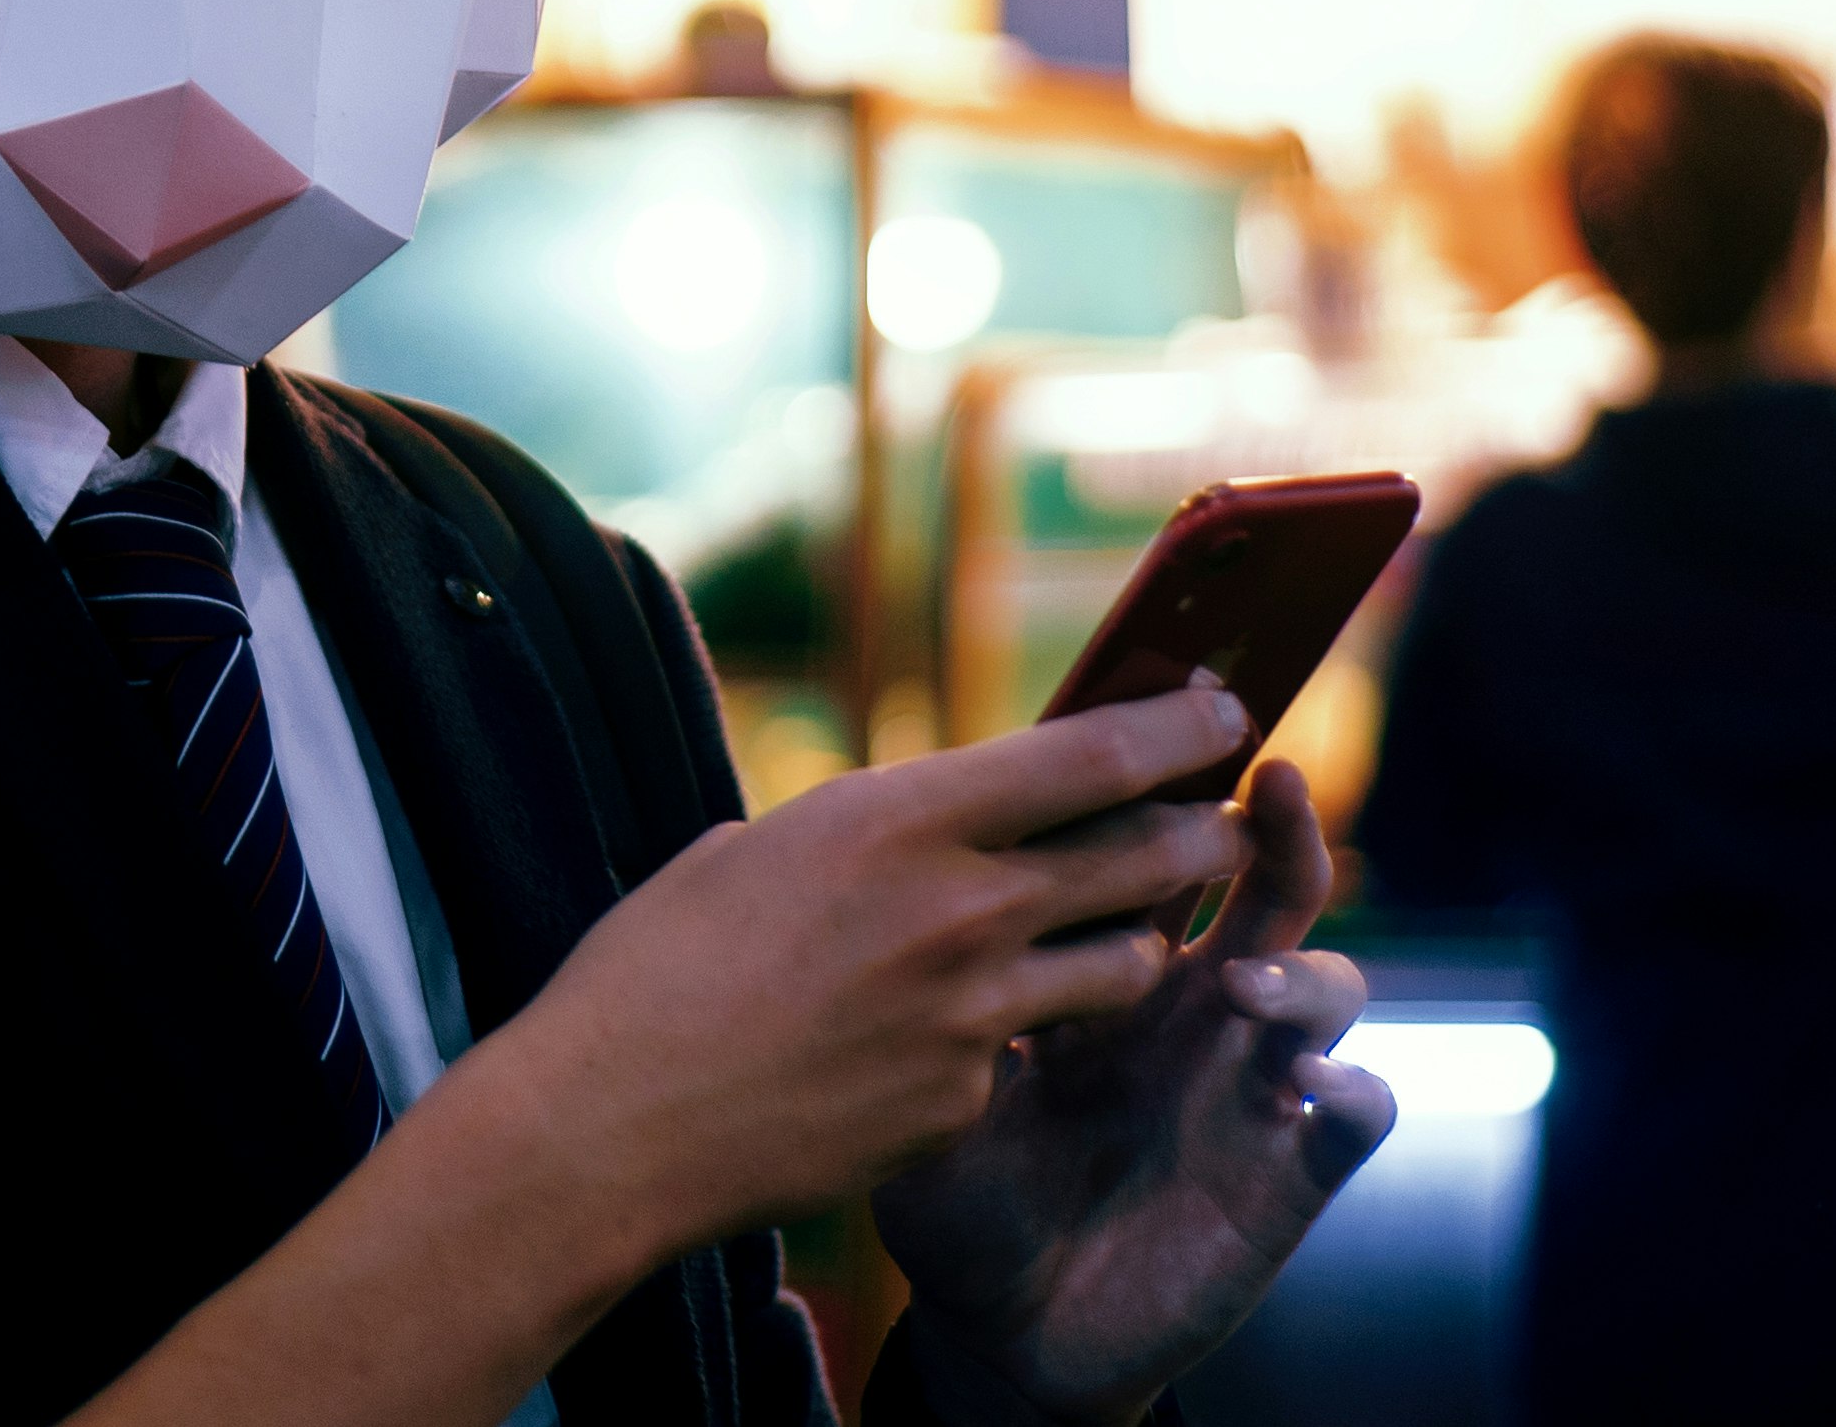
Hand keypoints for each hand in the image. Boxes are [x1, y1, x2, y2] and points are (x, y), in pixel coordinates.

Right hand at [469, 685, 1265, 1262]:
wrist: (611, 1128)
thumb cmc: (655, 971)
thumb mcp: (757, 851)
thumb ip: (870, 835)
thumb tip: (930, 828)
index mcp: (896, 820)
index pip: (1085, 758)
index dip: (1172, 726)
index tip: (1221, 707)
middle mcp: (956, 912)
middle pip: (1139, 858)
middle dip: (1199, 832)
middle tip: (1224, 820)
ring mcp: (971, 1020)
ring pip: (1119, 966)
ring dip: (1137, 940)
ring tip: (1134, 928)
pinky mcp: (962, 1105)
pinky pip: (1023, 1058)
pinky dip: (1012, 1043)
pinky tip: (957, 1041)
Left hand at [870, 758, 1395, 1425]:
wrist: (997, 1324)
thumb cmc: (955, 1187)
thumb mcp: (923, 1081)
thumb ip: (927, 994)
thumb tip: (865, 886)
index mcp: (1107, 961)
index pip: (1158, 847)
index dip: (1175, 787)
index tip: (1175, 713)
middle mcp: (1193, 1004)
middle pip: (1262, 882)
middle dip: (1273, 827)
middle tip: (1266, 782)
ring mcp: (1247, 1083)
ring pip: (1326, 984)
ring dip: (1298, 971)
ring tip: (1239, 985)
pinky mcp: (1285, 1174)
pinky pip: (1358, 1115)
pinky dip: (1353, 1092)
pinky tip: (1318, 1086)